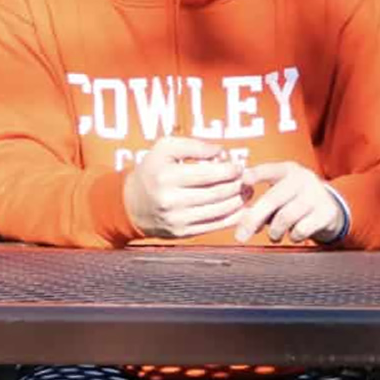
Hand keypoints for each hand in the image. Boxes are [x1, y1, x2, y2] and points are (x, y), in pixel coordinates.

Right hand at [122, 136, 250, 239]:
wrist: (132, 204)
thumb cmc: (152, 170)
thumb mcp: (165, 148)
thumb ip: (194, 145)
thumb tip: (221, 152)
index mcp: (166, 176)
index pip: (208, 174)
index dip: (230, 170)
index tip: (239, 165)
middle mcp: (171, 200)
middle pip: (217, 193)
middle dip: (237, 185)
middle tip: (247, 178)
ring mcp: (177, 220)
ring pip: (219, 211)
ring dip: (239, 200)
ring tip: (247, 191)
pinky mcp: (183, 233)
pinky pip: (215, 226)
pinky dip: (233, 217)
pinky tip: (241, 208)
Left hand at [235, 162, 345, 244]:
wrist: (329, 207)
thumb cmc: (296, 200)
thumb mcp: (281, 192)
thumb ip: (263, 204)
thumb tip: (243, 224)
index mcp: (287, 170)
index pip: (269, 170)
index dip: (256, 174)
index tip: (244, 180)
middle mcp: (302, 179)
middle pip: (273, 199)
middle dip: (253, 219)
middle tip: (241, 236)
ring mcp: (316, 195)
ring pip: (286, 217)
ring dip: (274, 231)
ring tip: (274, 235)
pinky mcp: (326, 213)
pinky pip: (302, 229)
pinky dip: (293, 236)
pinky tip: (293, 234)